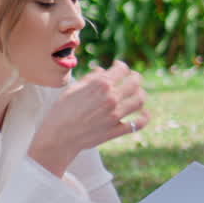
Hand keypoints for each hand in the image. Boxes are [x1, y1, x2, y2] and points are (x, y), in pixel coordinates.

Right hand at [28, 60, 148, 175]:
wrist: (58, 136)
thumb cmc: (61, 111)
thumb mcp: (73, 89)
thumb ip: (90, 78)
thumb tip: (102, 70)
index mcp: (100, 85)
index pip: (122, 69)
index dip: (121, 66)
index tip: (119, 67)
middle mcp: (111, 98)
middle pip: (135, 82)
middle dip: (135, 77)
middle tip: (133, 77)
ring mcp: (115, 115)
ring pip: (140, 100)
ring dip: (141, 94)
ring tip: (138, 93)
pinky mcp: (116, 130)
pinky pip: (138, 123)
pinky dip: (144, 117)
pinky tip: (145, 113)